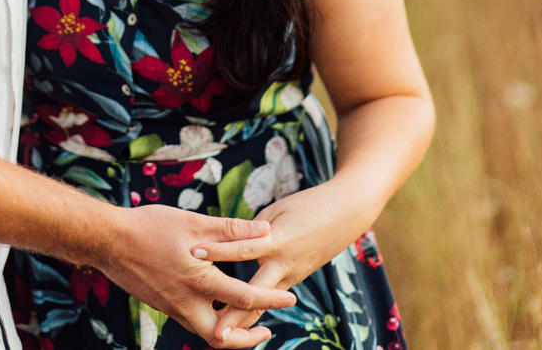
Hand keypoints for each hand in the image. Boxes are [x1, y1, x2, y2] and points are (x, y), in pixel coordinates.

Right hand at [102, 205, 295, 348]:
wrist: (108, 241)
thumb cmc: (150, 227)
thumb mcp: (193, 223)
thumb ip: (230, 230)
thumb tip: (264, 231)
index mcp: (199, 282)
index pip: (244, 298)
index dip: (270, 299)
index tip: (290, 300)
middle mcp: (187, 303)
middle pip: (224, 337)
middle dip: (248, 339)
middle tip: (267, 331)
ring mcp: (173, 308)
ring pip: (206, 332)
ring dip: (229, 331)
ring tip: (246, 320)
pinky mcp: (163, 305)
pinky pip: (192, 322)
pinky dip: (210, 320)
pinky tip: (214, 304)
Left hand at [198, 184, 358, 341]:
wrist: (346, 214)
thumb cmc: (309, 205)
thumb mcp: (278, 210)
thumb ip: (254, 230)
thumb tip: (232, 242)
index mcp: (278, 240)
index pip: (243, 247)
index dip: (218, 250)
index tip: (194, 254)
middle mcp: (285, 264)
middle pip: (255, 293)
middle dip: (235, 315)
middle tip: (215, 334)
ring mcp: (292, 276)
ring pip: (264, 303)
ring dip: (244, 320)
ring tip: (222, 336)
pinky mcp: (295, 279)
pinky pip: (272, 296)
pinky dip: (257, 308)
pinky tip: (239, 320)